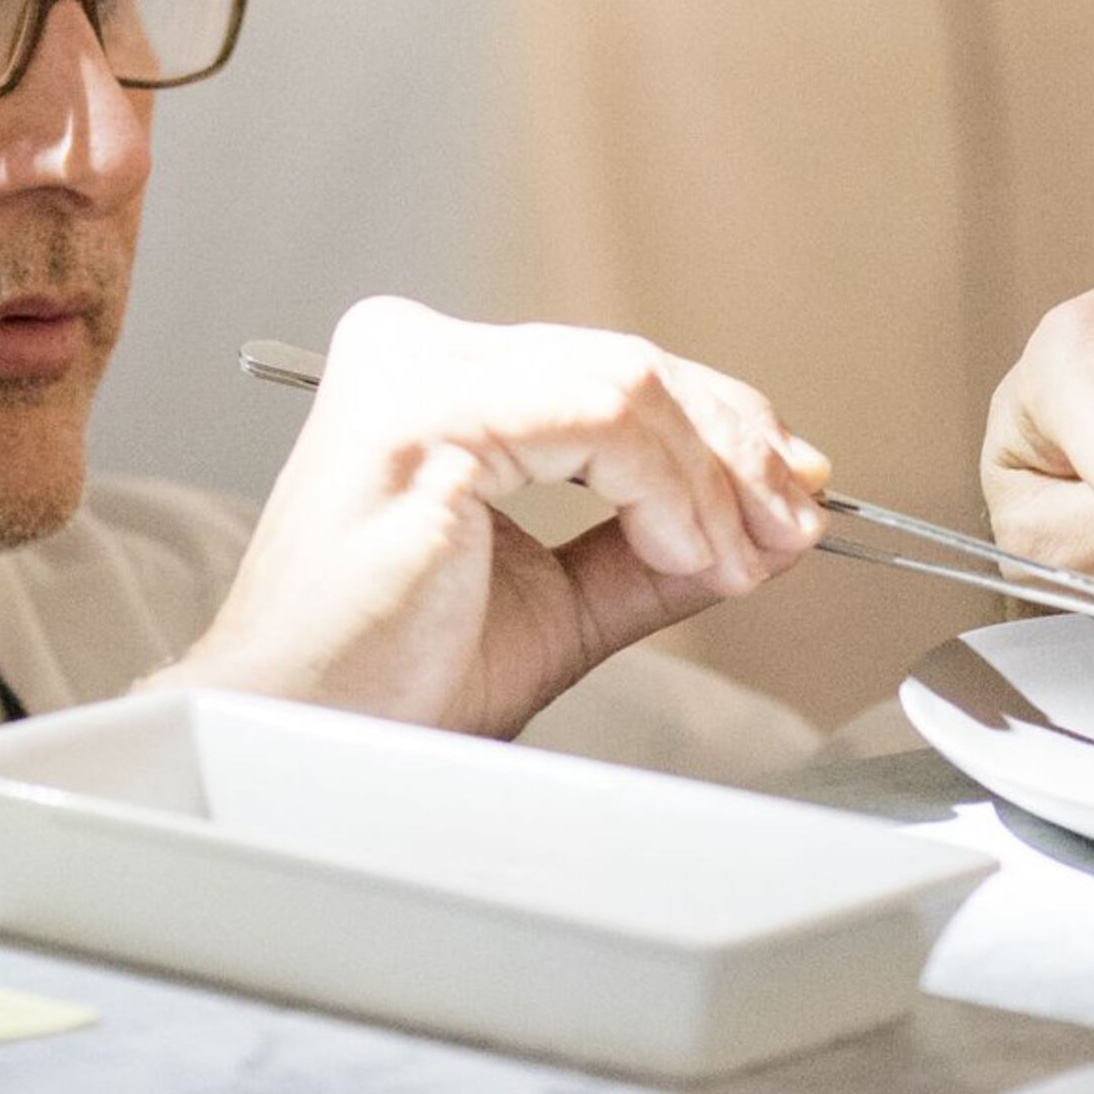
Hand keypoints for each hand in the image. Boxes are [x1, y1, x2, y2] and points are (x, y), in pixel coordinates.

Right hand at [160, 296, 828, 737]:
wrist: (298, 742)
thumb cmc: (392, 686)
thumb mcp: (558, 604)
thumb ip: (650, 553)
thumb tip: (766, 523)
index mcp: (430, 376)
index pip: (610, 369)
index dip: (721, 428)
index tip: (791, 495)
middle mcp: (414, 350)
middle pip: (630, 363)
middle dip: (737, 450)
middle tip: (795, 526)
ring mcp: (413, 371)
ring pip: (630, 383)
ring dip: (714, 483)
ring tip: (740, 562)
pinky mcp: (426, 414)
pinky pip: (602, 421)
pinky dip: (671, 490)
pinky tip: (689, 552)